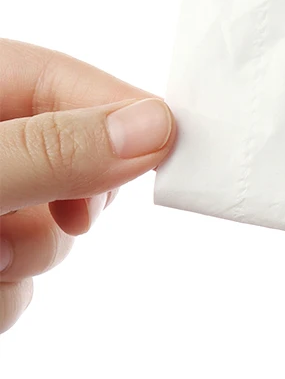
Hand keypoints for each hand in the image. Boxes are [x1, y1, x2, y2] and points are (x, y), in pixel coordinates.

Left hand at [0, 40, 174, 332]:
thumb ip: (52, 151)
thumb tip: (156, 127)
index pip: (65, 81)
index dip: (120, 114)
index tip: (173, 151)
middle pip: (71, 162)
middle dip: (63, 210)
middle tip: (34, 226)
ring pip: (48, 232)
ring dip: (27, 264)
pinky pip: (20, 279)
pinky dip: (4, 298)